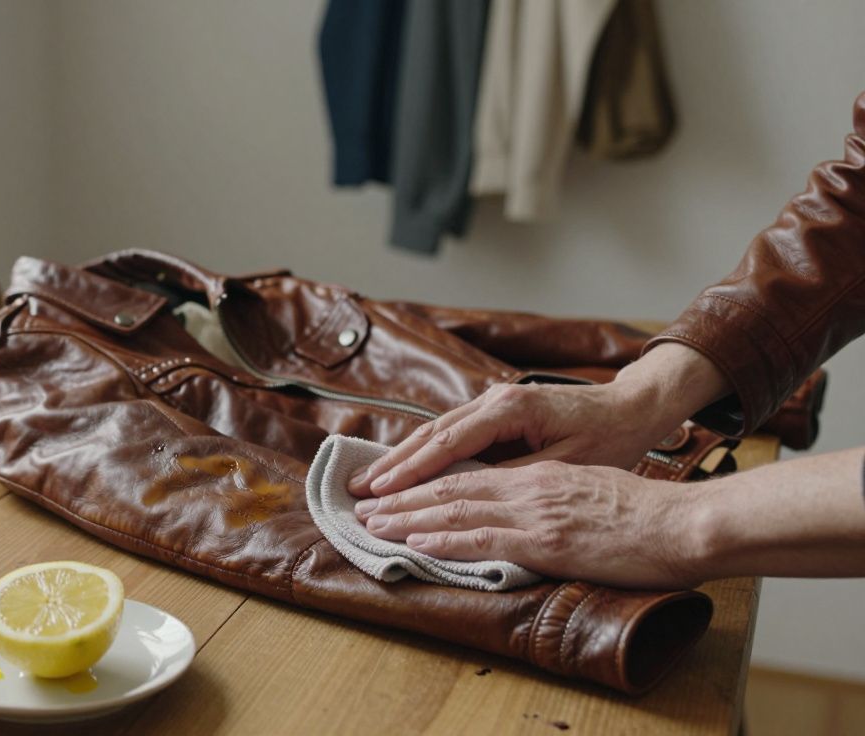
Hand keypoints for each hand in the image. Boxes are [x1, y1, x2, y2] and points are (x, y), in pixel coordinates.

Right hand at [347, 343, 730, 497]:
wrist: (634, 407)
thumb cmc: (608, 437)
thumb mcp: (565, 464)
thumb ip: (514, 478)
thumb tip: (468, 498)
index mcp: (509, 409)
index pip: (446, 444)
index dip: (409, 471)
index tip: (379, 492)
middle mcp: (494, 400)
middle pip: (431, 435)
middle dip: (393, 464)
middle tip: (356, 490)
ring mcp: (494, 403)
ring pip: (436, 433)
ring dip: (403, 459)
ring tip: (370, 482)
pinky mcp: (498, 414)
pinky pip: (452, 436)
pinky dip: (425, 454)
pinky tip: (405, 471)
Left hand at [354, 462, 704, 588]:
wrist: (684, 522)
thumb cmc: (644, 513)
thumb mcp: (588, 489)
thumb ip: (549, 495)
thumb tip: (521, 508)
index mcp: (538, 474)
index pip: (470, 474)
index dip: (427, 482)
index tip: (394, 492)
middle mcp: (528, 484)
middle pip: (452, 485)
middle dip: (403, 495)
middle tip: (365, 506)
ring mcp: (534, 510)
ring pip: (456, 507)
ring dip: (409, 516)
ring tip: (374, 524)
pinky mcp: (545, 538)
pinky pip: (482, 536)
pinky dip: (442, 538)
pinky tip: (416, 541)